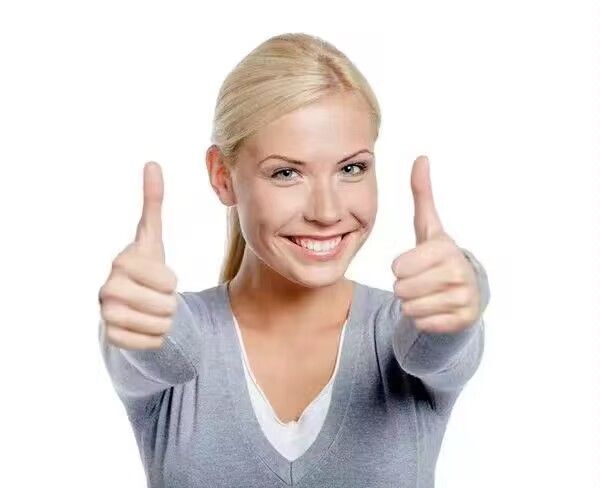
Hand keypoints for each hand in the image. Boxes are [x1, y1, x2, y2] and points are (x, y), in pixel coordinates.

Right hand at [98, 161, 178, 349]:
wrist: (128, 304)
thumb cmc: (144, 269)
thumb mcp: (152, 238)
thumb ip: (153, 203)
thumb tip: (152, 163)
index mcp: (121, 262)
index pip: (168, 282)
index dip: (170, 282)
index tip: (157, 278)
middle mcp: (107, 289)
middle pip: (166, 306)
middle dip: (169, 303)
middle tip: (154, 297)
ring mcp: (106, 316)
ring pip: (161, 326)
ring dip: (164, 321)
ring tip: (149, 310)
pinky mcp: (111, 339)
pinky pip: (152, 343)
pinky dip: (155, 338)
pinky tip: (142, 327)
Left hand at [390, 155, 480, 333]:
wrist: (467, 291)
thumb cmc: (438, 257)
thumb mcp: (428, 227)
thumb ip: (422, 195)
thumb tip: (421, 157)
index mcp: (446, 249)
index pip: (398, 268)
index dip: (400, 268)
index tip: (415, 264)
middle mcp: (459, 273)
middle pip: (401, 289)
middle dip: (404, 287)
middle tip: (421, 281)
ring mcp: (464, 299)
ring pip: (410, 308)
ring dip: (412, 304)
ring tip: (428, 294)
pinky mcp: (464, 321)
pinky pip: (423, 324)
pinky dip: (424, 319)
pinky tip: (436, 308)